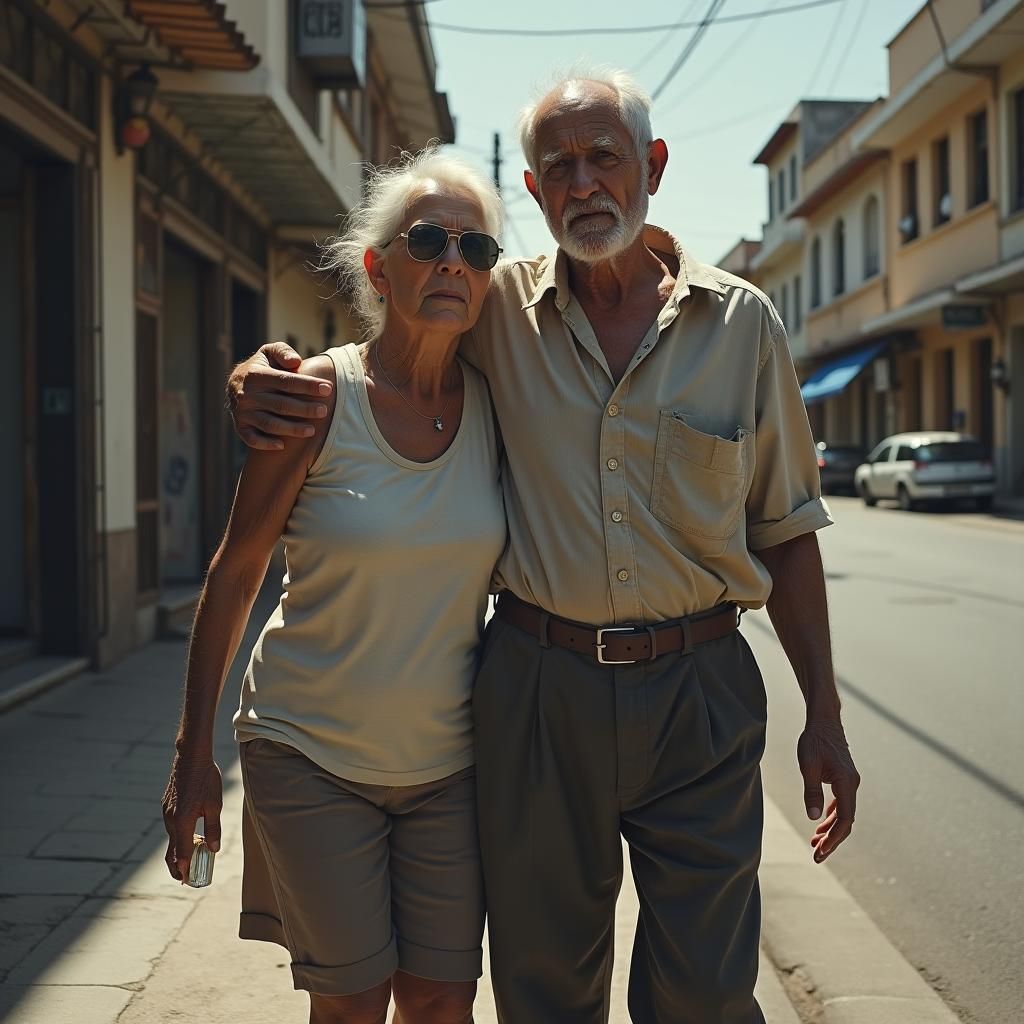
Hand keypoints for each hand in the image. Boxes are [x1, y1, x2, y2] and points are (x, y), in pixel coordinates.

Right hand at [162, 759, 222, 881]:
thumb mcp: (215, 804)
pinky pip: (170, 827)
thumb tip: (214, 850)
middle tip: (184, 879)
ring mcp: (166, 812)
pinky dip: (177, 838)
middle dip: (177, 866)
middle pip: (172, 850)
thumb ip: (213, 828)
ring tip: (188, 862)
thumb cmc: (206, 779)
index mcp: (182, 821)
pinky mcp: (166, 806)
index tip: (187, 881)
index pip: (182, 853)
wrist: (191, 757)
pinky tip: (187, 838)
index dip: (184, 869)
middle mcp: (171, 819)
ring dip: (178, 852)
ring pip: (170, 839)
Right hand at [227, 342, 332, 450]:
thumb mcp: (269, 353)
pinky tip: (283, 446)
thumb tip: (296, 362)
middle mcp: (247, 395)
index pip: (286, 381)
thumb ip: (283, 352)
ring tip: (312, 430)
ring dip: (291, 429)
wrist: (236, 385)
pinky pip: (252, 439)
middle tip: (324, 411)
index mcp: (256, 375)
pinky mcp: (241, 427)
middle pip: (281, 405)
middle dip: (305, 408)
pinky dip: (266, 444)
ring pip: (269, 424)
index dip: (308, 385)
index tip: (328, 389)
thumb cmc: (263, 367)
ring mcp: (243, 412)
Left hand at [797, 718, 859, 862]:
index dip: (834, 837)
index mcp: (847, 783)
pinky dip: (831, 817)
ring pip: (843, 814)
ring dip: (831, 830)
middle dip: (832, 840)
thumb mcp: (808, 765)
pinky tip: (821, 825)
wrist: (824, 721)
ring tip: (816, 845)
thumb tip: (813, 818)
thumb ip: (812, 791)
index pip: (845, 819)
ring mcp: (849, 783)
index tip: (821, 850)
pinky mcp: (843, 779)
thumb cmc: (814, 740)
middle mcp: (852, 785)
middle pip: (845, 821)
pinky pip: (841, 804)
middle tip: (817, 857)